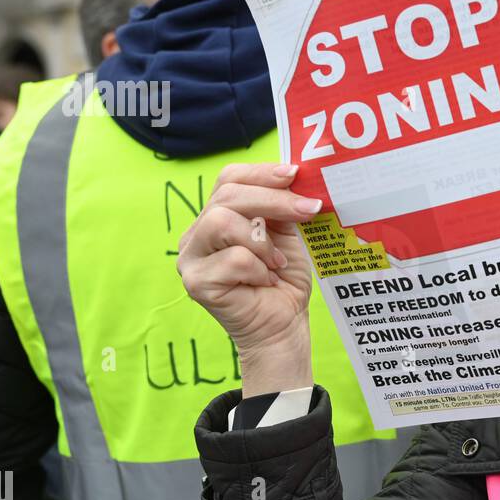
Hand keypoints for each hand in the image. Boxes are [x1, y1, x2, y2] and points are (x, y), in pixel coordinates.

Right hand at [177, 162, 320, 395]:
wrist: (284, 326)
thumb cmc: (283, 280)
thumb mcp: (286, 234)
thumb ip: (280, 206)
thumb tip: (293, 174)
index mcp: (216, 216)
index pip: (228, 179)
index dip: (261, 173)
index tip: (294, 173)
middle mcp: (196, 234)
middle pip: (227, 196)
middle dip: (274, 200)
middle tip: (308, 209)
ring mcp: (191, 258)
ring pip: (221, 221)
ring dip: (261, 241)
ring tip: (276, 262)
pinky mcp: (196, 282)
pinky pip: (233, 259)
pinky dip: (259, 269)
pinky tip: (266, 282)